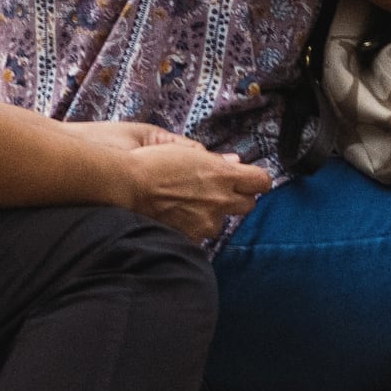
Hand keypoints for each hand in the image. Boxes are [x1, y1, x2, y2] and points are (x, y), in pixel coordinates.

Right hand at [70, 118, 270, 241]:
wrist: (128, 186)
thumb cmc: (155, 163)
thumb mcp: (189, 153)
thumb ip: (218, 162)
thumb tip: (236, 164)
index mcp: (223, 175)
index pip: (262, 181)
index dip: (256, 180)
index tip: (248, 180)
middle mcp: (221, 200)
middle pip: (249, 204)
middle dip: (238, 199)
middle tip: (219, 194)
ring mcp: (207, 221)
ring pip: (221, 222)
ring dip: (212, 215)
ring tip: (188, 205)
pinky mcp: (192, 237)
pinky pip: (201, 234)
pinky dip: (193, 228)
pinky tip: (177, 217)